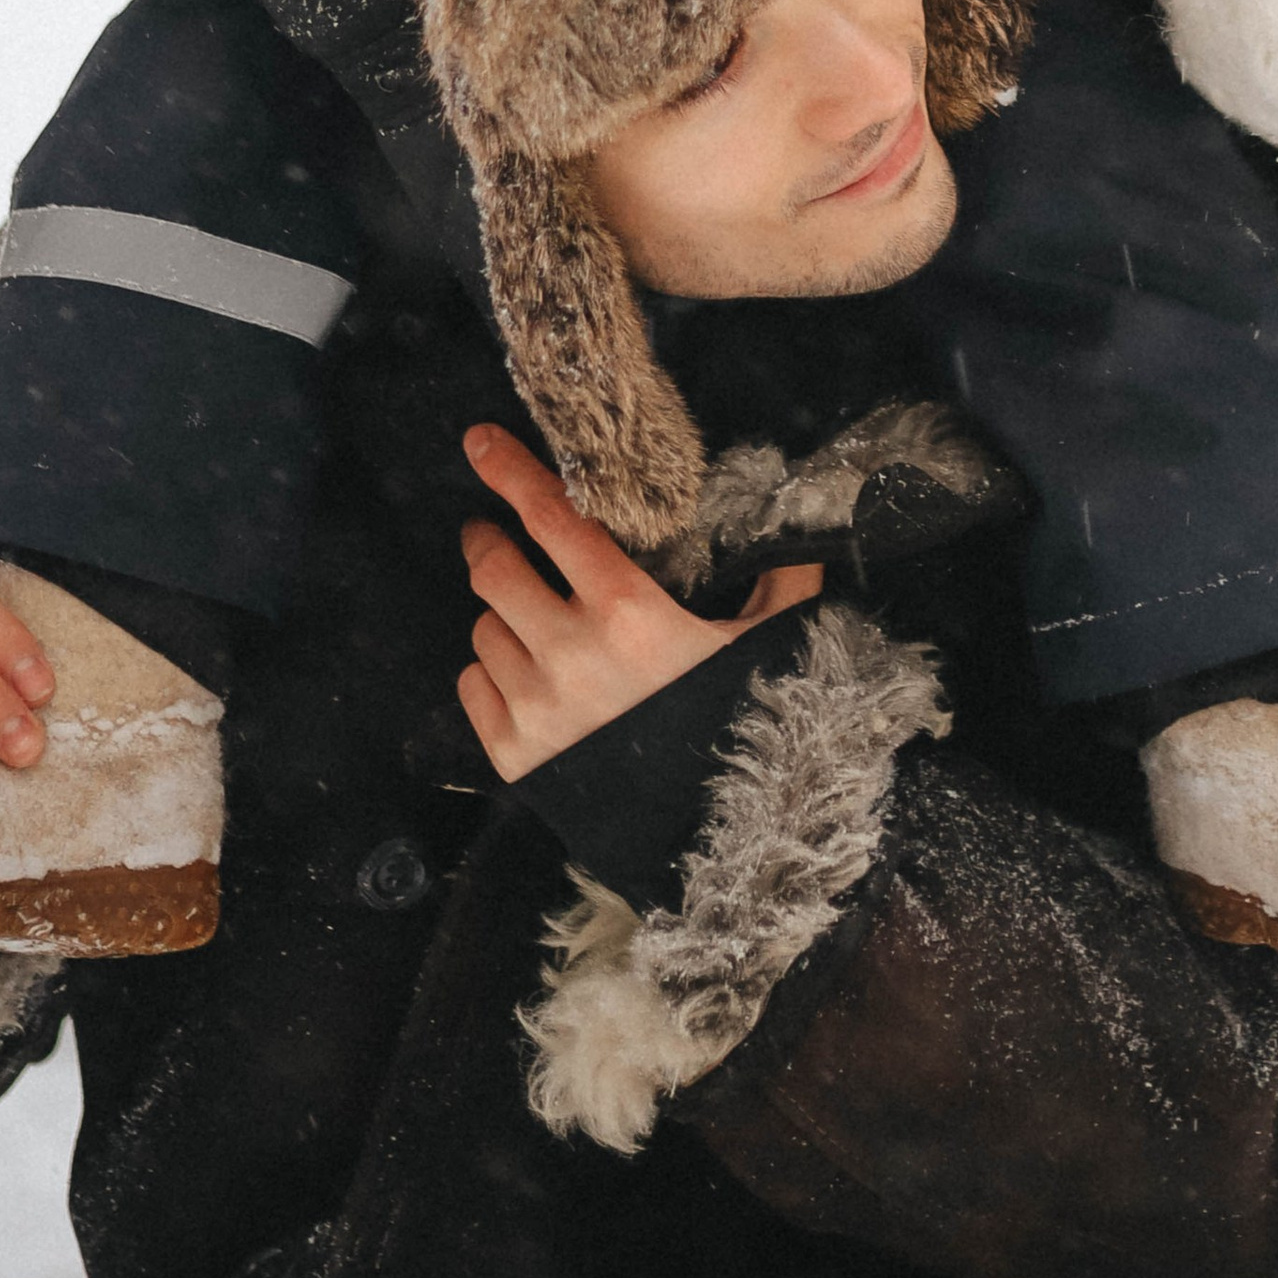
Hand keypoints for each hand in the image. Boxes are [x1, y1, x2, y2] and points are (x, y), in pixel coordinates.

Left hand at [457, 424, 822, 780]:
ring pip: (484, 628)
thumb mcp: (772, 644)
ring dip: (502, 614)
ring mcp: (536, 707)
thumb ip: (782, 579)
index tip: (480, 442)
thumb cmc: (744, 724)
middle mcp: (570, 653)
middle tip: (493, 532)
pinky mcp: (513, 755)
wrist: (719, 835)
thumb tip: (803, 530)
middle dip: (487, 540)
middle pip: (494, 568)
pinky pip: (474, 686)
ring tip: (535, 622)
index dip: (510, 471)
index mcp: (628, 611)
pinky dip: (491, 670)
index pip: (551, 517)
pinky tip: (527, 674)